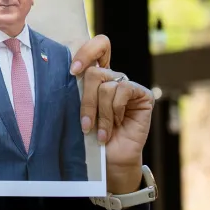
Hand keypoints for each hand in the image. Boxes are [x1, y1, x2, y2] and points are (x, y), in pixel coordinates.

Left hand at [70, 37, 154, 192]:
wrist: (109, 161)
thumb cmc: (90, 138)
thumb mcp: (78, 111)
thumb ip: (77, 91)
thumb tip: (67, 73)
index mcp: (97, 78)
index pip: (97, 47)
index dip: (85, 52)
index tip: (72, 71)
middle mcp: (113, 78)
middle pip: (94, 72)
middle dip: (86, 101)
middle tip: (85, 124)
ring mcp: (128, 86)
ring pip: (106, 86)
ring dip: (100, 114)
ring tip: (100, 133)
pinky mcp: (142, 95)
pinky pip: (123, 90)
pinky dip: (114, 112)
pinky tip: (113, 127)